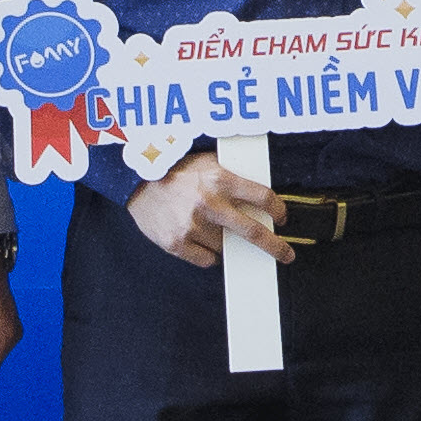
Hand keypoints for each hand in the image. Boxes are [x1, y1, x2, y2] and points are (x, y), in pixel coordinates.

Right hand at [127, 152, 295, 270]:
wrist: (135, 180)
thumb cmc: (174, 169)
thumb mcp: (207, 161)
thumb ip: (232, 177)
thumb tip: (260, 197)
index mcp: (220, 180)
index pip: (263, 198)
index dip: (278, 210)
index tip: (281, 218)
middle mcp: (209, 204)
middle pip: (254, 233)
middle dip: (276, 247)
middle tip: (286, 254)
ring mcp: (192, 226)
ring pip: (226, 247)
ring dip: (227, 243)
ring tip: (215, 229)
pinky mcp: (177, 243)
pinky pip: (206, 259)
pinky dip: (208, 253)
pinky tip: (201, 238)